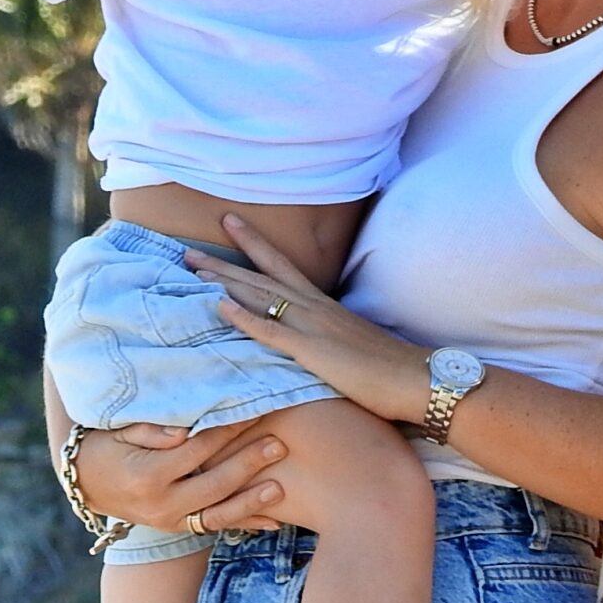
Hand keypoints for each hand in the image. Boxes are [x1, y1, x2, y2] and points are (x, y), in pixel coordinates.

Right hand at [73, 419, 286, 535]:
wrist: (86, 484)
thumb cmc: (105, 447)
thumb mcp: (121, 431)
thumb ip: (152, 431)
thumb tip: (185, 432)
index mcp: (149, 475)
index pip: (197, 450)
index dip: (226, 430)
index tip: (252, 410)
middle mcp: (162, 504)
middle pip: (215, 483)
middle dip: (248, 462)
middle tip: (278, 444)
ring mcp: (171, 521)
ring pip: (219, 514)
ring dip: (252, 501)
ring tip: (280, 486)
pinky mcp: (178, 528)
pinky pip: (215, 527)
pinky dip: (245, 525)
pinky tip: (272, 522)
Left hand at [190, 214, 434, 426]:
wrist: (415, 378)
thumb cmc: (389, 368)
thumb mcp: (351, 343)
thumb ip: (327, 338)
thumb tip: (314, 341)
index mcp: (323, 305)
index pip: (281, 267)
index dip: (253, 245)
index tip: (230, 224)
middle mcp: (313, 307)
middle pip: (259, 277)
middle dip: (222, 264)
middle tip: (187, 251)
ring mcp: (311, 326)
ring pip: (258, 295)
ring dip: (223, 282)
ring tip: (191, 270)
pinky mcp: (311, 350)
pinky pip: (270, 331)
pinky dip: (243, 317)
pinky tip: (218, 307)